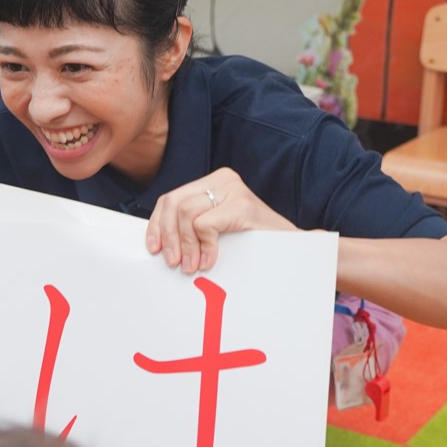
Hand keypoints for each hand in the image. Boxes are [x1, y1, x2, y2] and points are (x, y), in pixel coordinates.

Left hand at [145, 167, 294, 272]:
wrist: (292, 249)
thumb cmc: (252, 243)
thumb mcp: (216, 229)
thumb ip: (193, 226)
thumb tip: (159, 242)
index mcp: (214, 181)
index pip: (171, 199)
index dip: (157, 225)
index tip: (154, 248)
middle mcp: (223, 179)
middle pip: (173, 204)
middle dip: (168, 236)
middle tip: (173, 263)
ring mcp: (234, 190)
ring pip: (186, 214)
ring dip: (186, 246)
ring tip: (191, 266)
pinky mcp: (242, 205)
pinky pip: (205, 225)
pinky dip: (203, 247)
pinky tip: (209, 261)